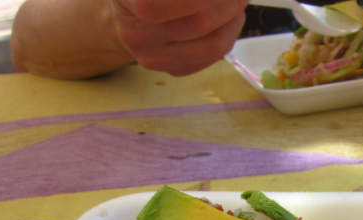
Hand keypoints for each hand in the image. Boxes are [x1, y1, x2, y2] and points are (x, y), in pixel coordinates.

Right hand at [110, 0, 249, 75]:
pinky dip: (229, 34)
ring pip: (212, 44)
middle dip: (228, 2)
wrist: (129, 14)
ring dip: (234, 19)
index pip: (159, 5)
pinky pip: (212, 57)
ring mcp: (154, 58)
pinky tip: (229, 19)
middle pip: (199, 22)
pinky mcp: (173, 70)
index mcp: (126, 0)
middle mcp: (135, 34)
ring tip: (237, 1)